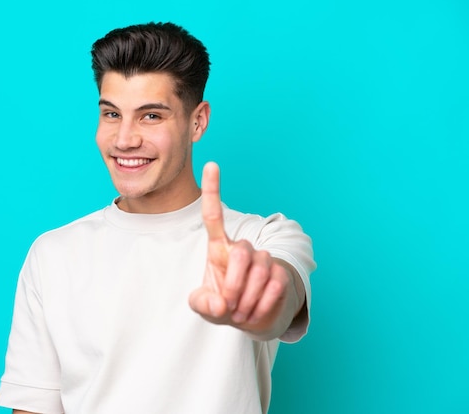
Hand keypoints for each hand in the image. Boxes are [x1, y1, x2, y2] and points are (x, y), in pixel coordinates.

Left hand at [188, 162, 302, 335]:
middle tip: (229, 308)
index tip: (211, 163)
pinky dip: (261, 306)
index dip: (212, 190)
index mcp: (218, 248)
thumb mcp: (204, 306)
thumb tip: (219, 303)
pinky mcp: (281, 273)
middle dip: (233, 284)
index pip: (213, 215)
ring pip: (259, 271)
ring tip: (240, 313)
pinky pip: (274, 286)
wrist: (249, 318)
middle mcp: (241, 247)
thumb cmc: (222, 304)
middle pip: (240, 253)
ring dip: (247, 299)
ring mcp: (263, 258)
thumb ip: (202, 304)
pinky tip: (254, 313)